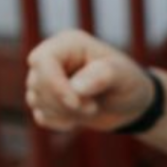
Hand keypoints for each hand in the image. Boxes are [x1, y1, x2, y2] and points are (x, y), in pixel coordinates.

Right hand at [25, 30, 155, 132]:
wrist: (131, 104)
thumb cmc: (129, 83)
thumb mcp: (123, 76)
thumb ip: (103, 76)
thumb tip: (76, 87)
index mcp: (69, 43)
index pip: (42, 60)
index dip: (55, 85)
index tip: (77, 104)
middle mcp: (54, 58)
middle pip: (36, 82)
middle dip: (63, 103)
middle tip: (93, 107)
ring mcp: (48, 79)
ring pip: (35, 100)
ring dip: (63, 114)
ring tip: (89, 109)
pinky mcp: (48, 100)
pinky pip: (41, 116)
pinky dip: (59, 123)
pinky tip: (77, 119)